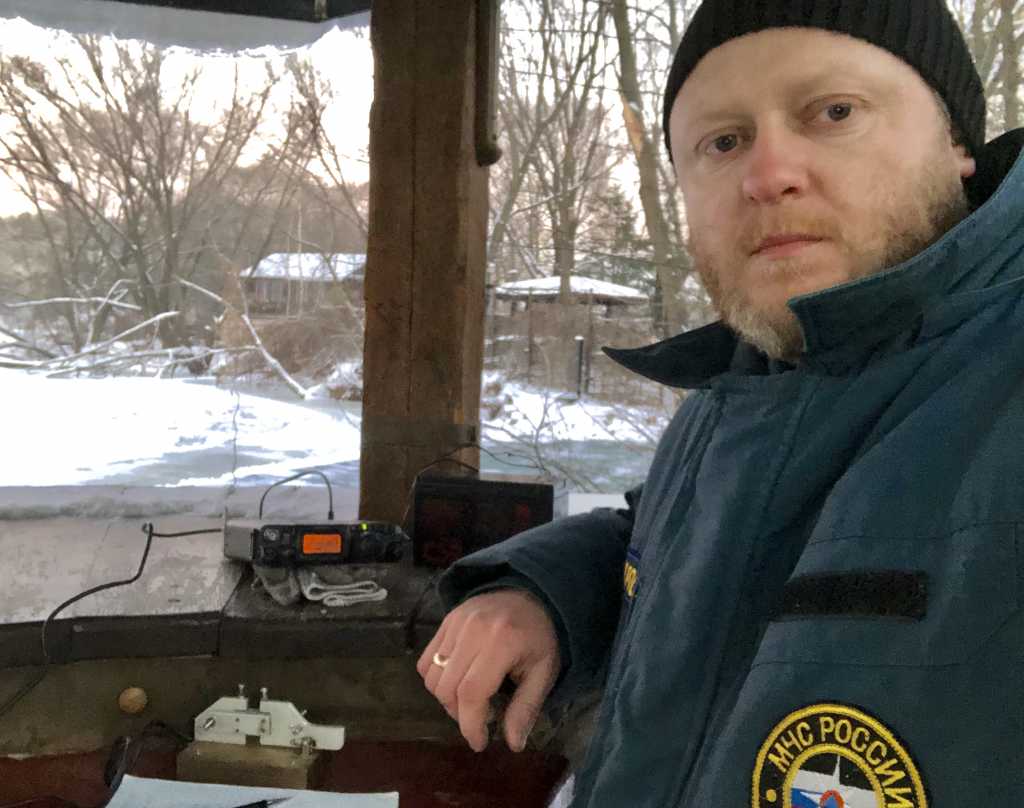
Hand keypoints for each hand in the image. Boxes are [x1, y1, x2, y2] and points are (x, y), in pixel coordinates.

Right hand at [417, 588, 560, 752]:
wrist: (531, 594)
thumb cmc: (540, 637)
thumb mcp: (544, 672)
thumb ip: (527, 707)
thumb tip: (514, 744)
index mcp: (501, 642)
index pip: (471, 692)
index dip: (470, 724)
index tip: (479, 742)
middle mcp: (473, 629)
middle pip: (447, 688)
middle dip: (460, 715)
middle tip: (481, 718)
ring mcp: (455, 622)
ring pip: (433, 677)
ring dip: (447, 699)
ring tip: (471, 699)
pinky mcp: (446, 620)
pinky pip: (426, 660)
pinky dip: (436, 679)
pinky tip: (457, 681)